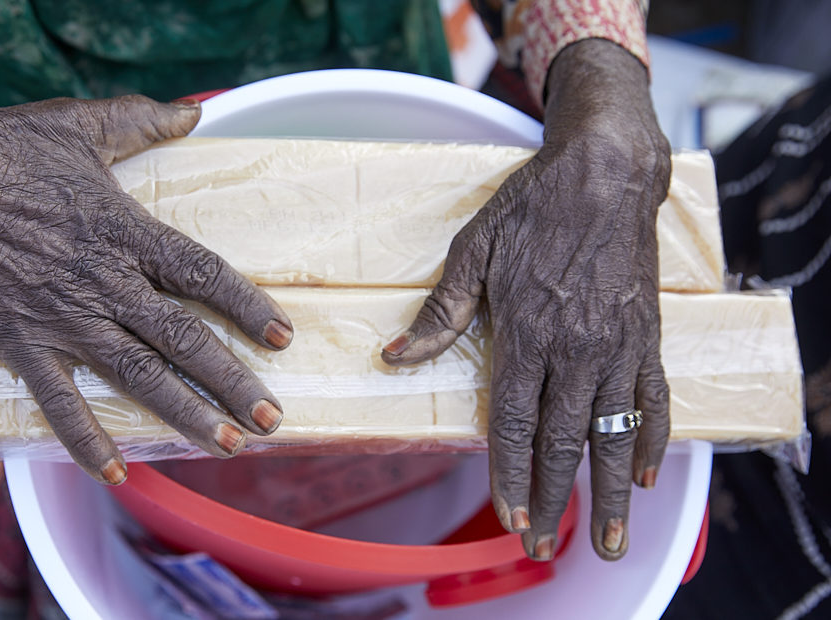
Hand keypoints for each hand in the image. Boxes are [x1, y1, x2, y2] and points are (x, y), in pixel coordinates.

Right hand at [0, 71, 291, 484]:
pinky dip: (86, 439)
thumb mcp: (78, 124)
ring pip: (140, 376)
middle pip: (184, 339)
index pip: (203, 275)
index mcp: (125, 232)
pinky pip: (60, 402)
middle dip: (232, 381)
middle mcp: (106, 283)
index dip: (247, 307)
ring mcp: (65, 318)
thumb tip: (195, 111)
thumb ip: (141, 122)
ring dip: (186, 414)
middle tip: (270, 417)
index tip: (282, 336)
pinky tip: (114, 473)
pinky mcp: (21, 343)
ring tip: (226, 444)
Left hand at [382, 39, 670, 560]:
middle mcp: (574, 349)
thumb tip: (394, 358)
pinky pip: (652, 398)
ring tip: (608, 535)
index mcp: (526, 333)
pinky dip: (649, 438)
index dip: (507, 474)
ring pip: (611, 432)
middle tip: (544, 547)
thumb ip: (440, 314)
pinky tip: (642, 473)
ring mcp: (616, 345)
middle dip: (551, 499)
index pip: (512, 423)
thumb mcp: (473, 252)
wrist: (604, 172)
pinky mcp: (645, 334)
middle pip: (562, 441)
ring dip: (608, 490)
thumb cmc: (532, 209)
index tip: (506, 516)